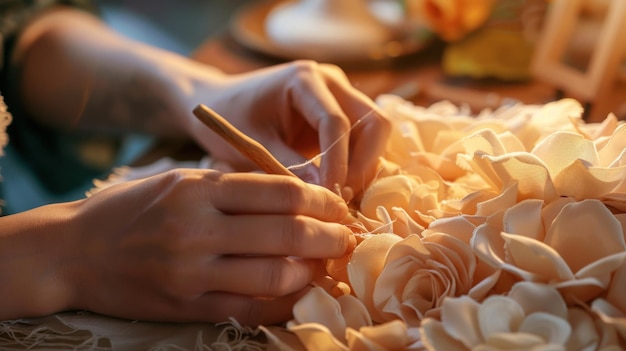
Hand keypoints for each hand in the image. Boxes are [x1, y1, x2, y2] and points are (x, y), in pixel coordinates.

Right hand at [64, 169, 354, 324]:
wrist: (72, 251)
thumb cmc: (130, 208)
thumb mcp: (178, 180)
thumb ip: (231, 185)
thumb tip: (294, 193)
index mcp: (197, 190)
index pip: (280, 191)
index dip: (320, 199)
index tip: (339, 205)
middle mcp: (197, 229)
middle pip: (286, 232)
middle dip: (329, 235)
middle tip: (347, 236)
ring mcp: (192, 272)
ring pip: (275, 275)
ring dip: (314, 270)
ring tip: (328, 263)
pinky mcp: (187, 307)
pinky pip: (251, 309)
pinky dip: (286, 301)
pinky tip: (302, 290)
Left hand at [187, 61, 390, 197]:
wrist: (222, 103)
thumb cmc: (230, 118)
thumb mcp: (254, 145)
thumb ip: (289, 167)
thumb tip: (324, 197)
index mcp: (304, 79)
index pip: (336, 122)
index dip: (338, 162)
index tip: (331, 195)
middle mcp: (331, 81)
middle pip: (374, 121)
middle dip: (364, 162)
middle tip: (343, 196)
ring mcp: (340, 95)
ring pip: (375, 132)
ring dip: (365, 165)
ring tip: (340, 196)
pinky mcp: (342, 113)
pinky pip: (364, 140)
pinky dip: (358, 164)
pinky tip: (340, 188)